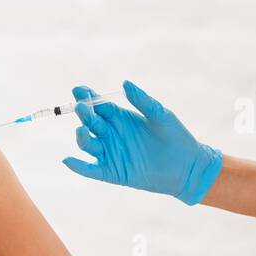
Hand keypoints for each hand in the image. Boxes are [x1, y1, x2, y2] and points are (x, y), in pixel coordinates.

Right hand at [62, 80, 222, 204]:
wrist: (187, 166)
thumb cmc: (176, 137)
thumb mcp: (160, 115)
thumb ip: (142, 101)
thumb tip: (125, 83)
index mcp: (121, 118)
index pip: (99, 105)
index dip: (88, 97)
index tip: (79, 89)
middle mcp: (111, 135)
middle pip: (91, 123)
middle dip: (84, 114)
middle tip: (81, 106)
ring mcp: (110, 153)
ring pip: (88, 144)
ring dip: (81, 137)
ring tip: (81, 130)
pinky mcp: (112, 172)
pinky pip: (91, 169)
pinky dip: (78, 166)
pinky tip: (68, 160)